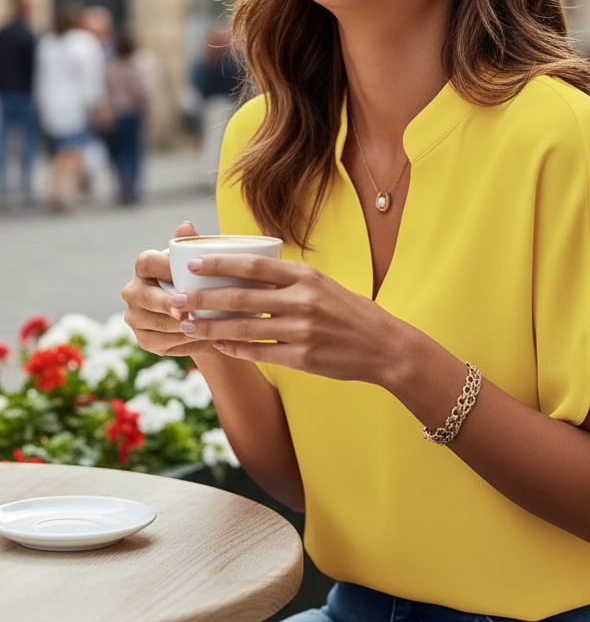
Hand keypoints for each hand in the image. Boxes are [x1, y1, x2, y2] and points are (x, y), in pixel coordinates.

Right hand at [121, 220, 219, 357]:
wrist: (207, 316)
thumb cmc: (202, 281)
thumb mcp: (201, 263)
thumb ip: (192, 244)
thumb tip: (186, 225)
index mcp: (145, 266)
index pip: (146, 262)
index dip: (163, 269)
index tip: (186, 277)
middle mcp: (133, 291)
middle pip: (144, 296)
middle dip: (166, 304)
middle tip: (188, 311)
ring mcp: (135, 317)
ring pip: (154, 321)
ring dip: (178, 325)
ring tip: (202, 326)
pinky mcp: (143, 340)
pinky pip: (160, 341)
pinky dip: (181, 340)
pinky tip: (198, 337)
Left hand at [173, 253, 416, 386]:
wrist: (383, 345)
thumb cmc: (347, 311)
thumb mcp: (321, 284)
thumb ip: (287, 278)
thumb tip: (243, 269)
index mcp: (305, 276)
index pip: (253, 265)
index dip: (219, 264)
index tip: (192, 263)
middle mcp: (303, 300)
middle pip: (241, 297)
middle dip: (203, 298)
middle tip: (175, 298)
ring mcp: (302, 330)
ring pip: (245, 327)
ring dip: (211, 326)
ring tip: (188, 324)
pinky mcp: (303, 358)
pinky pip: (260, 352)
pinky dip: (235, 348)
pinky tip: (218, 344)